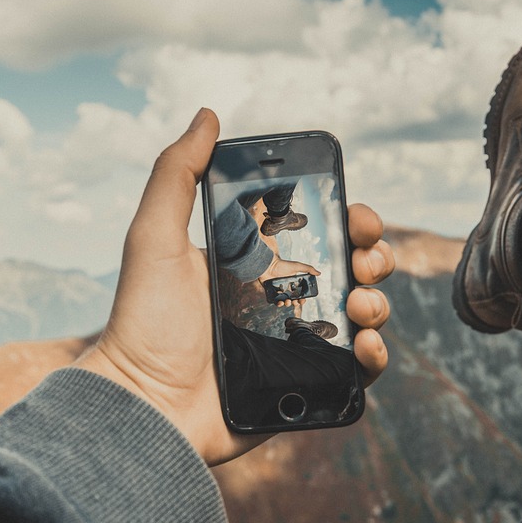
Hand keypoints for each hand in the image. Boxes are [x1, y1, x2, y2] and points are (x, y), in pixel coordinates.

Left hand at [75, 108, 393, 465]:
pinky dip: (375, 358)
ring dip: (378, 302)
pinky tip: (366, 346)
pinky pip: (355, 372)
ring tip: (361, 306)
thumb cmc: (143, 323)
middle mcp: (279, 303)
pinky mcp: (304, 389)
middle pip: (350, 271)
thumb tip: (208, 115)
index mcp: (253, 264)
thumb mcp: (153, 238)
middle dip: (373, 257)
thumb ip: (176, 174)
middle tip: (365, 261)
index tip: (358, 215)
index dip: (348, 219)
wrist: (143, 407)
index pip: (317, 232)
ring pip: (361, 317)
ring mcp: (295, 348)